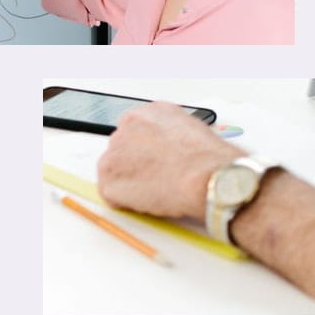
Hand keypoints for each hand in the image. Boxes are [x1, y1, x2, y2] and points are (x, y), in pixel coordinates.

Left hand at [97, 102, 243, 218]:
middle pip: (122, 150)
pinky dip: (126, 202)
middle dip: (135, 165)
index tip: (154, 160)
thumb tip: (168, 147)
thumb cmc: (206, 157)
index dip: (145, 151)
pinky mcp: (108, 180)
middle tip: (157, 177)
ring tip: (157, 188)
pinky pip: (112, 195)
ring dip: (130, 182)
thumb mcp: (189, 128)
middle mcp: (126, 127)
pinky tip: (149, 199)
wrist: (206, 175)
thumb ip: (168, 133)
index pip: (134, 132)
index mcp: (146, 113)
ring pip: (115, 171)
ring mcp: (114, 153)